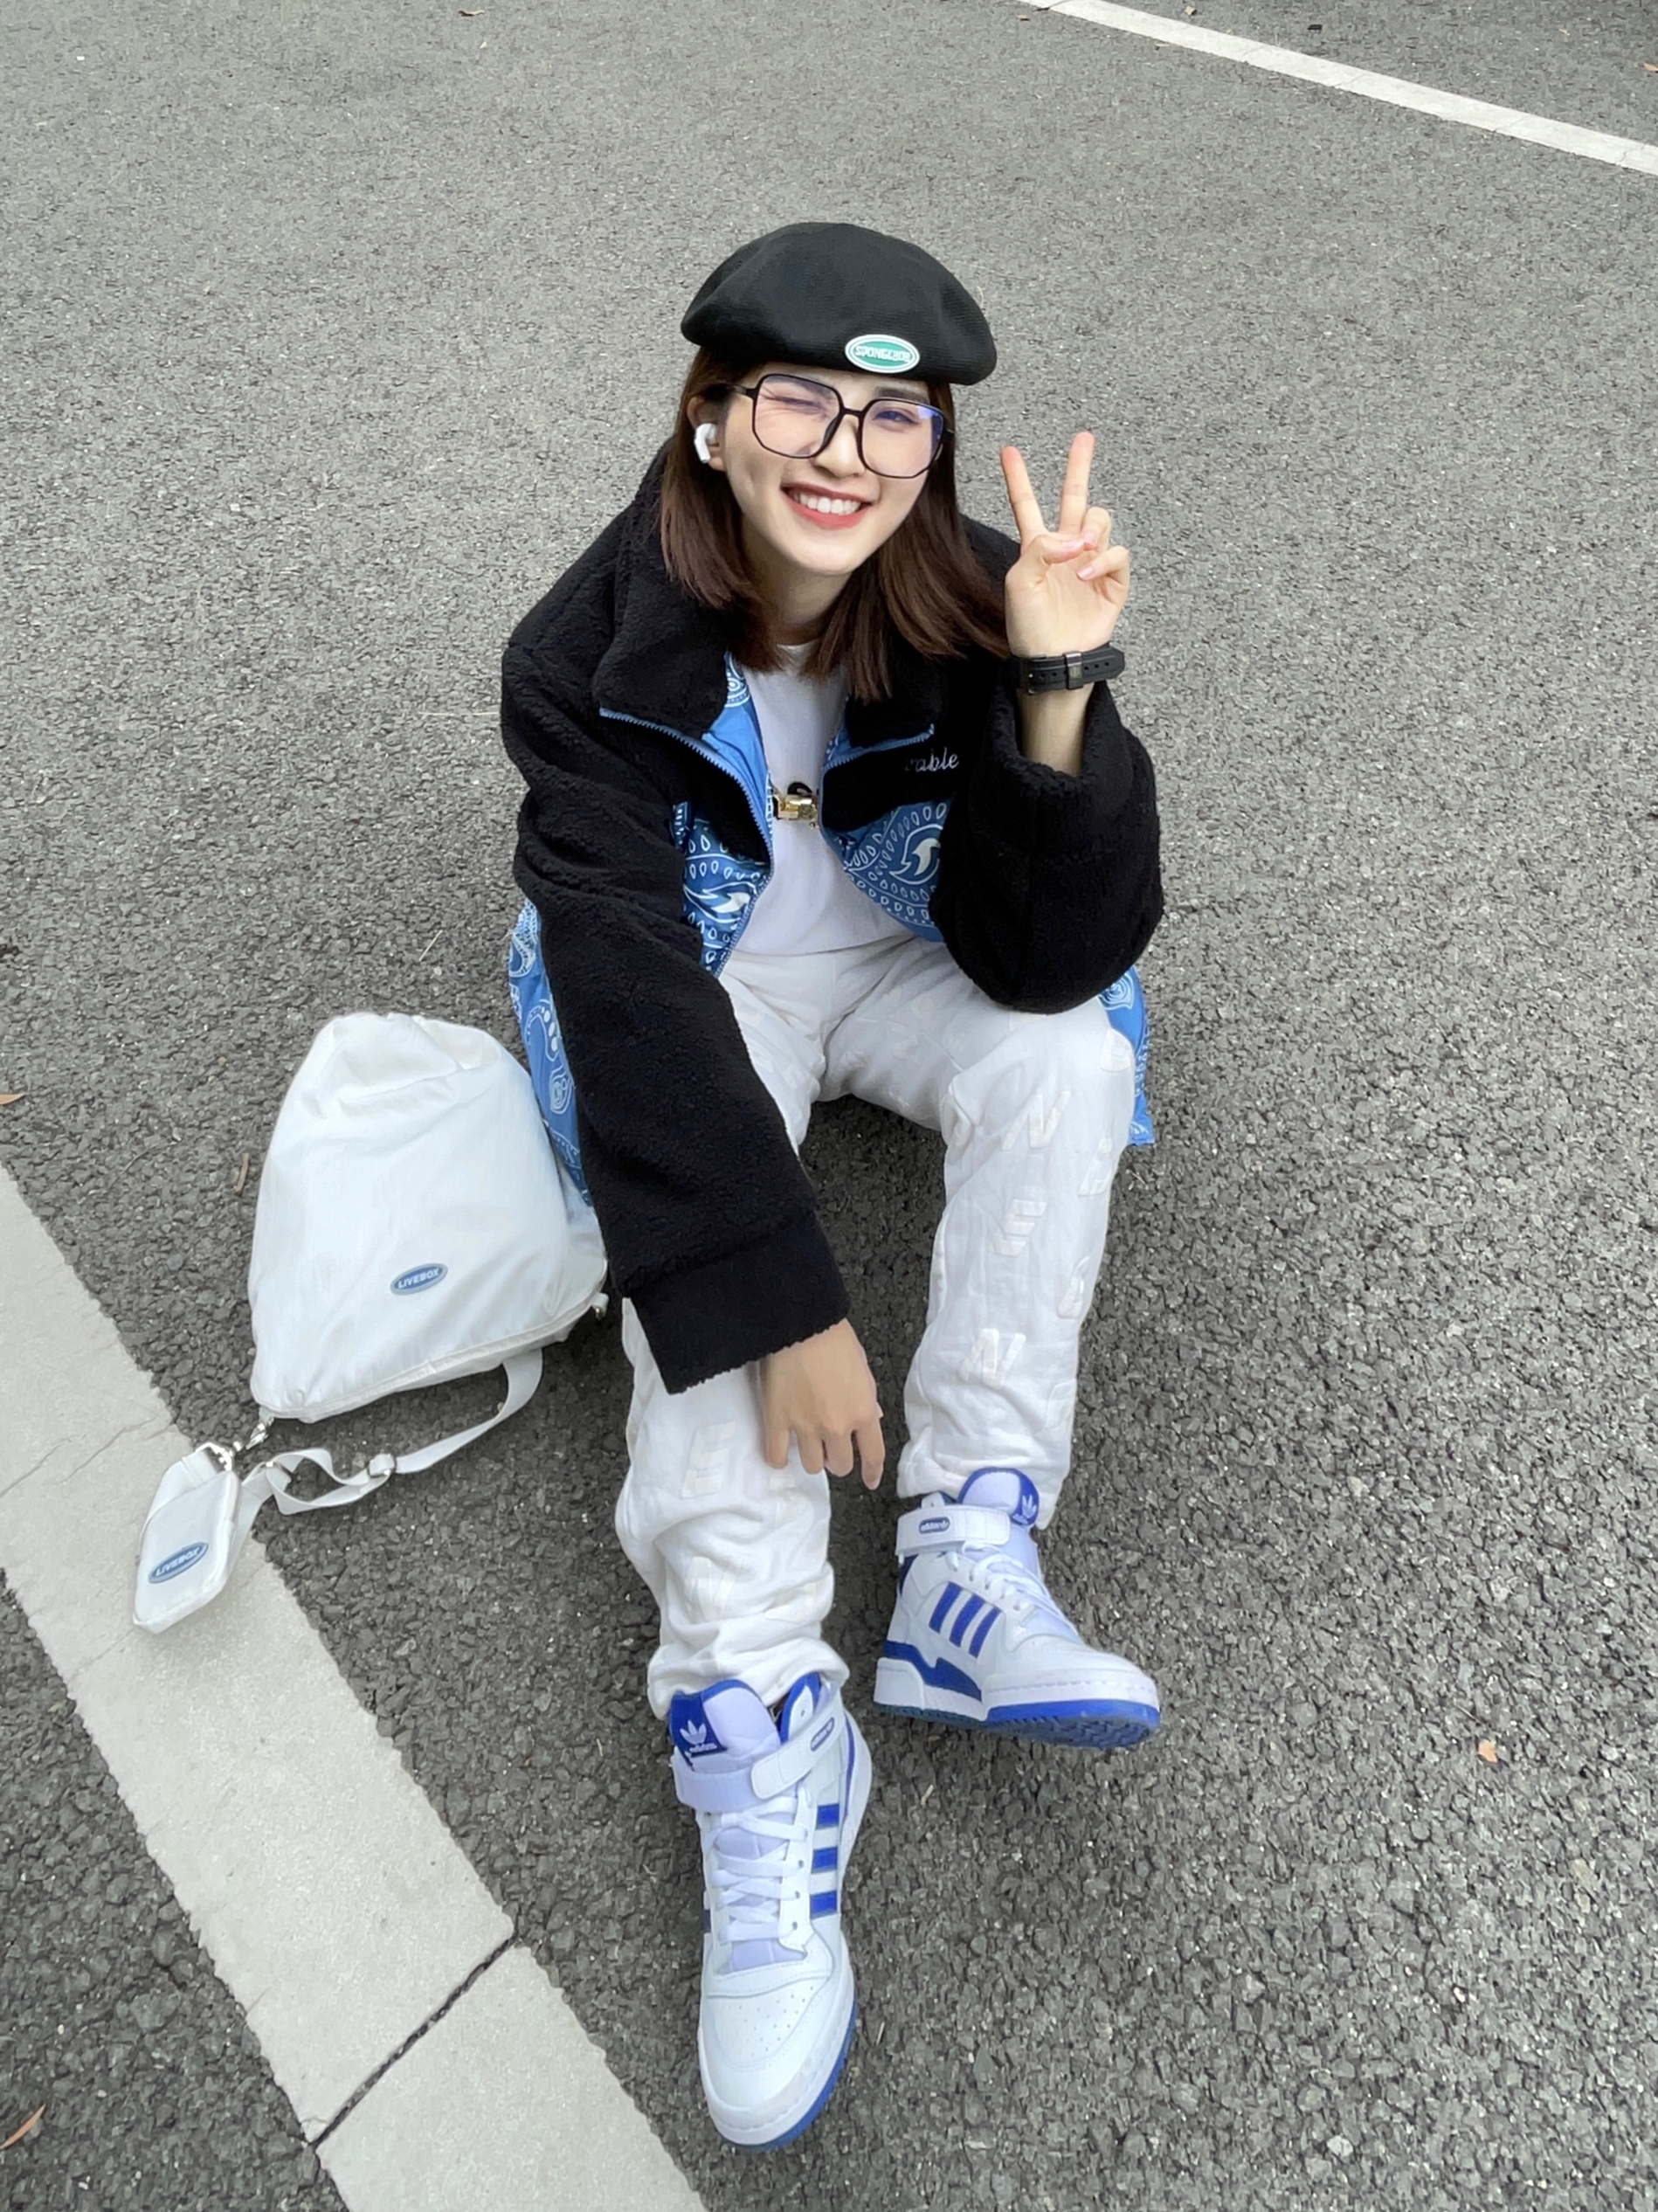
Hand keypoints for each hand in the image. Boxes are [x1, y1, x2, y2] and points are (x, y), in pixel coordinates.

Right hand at [759, 1320, 884, 1487]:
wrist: (801, 1324)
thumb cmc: (834, 1339)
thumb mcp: (863, 1371)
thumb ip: (865, 1400)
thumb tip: (867, 1419)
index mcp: (863, 1412)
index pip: (873, 1455)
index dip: (871, 1472)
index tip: (870, 1480)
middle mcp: (837, 1426)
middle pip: (840, 1465)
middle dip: (838, 1460)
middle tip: (831, 1449)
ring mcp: (805, 1426)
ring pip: (812, 1466)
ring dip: (812, 1458)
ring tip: (807, 1445)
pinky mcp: (777, 1421)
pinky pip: (776, 1455)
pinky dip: (779, 1459)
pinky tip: (781, 1453)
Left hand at [1000, 431, 1130, 659]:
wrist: (1052, 658)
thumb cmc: (1029, 626)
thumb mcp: (1019, 582)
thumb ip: (1040, 549)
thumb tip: (1076, 538)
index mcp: (1037, 547)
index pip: (1028, 504)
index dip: (1019, 479)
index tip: (1008, 450)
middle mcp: (1066, 550)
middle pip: (1076, 497)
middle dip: (1079, 466)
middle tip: (1084, 437)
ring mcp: (1091, 563)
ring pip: (1101, 521)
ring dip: (1092, 528)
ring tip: (1081, 549)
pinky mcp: (1113, 583)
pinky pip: (1118, 554)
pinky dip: (1104, 560)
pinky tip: (1085, 573)